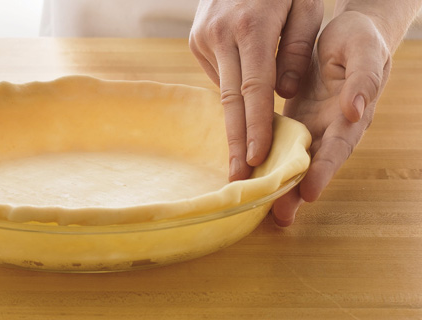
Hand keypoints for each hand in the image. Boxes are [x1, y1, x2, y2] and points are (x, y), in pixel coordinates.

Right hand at [189, 0, 322, 180]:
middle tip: (238, 178)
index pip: (254, 88)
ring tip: (247, 147)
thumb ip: (299, 50)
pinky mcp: (195, 41)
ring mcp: (203, 38)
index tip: (257, 159)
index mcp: (252, 26)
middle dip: (237, 142)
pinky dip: (233, 88)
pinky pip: (218, 75)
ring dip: (237, 118)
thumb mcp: (306, 5)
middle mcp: (220, 35)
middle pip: (230, 100)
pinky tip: (244, 86)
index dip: (256, 127)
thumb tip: (284, 94)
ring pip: (223, 90)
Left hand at [272, 11, 391, 225]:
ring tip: (263, 209)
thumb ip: (363, 81)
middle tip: (281, 215)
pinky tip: (252, 177)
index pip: (337, 148)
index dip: (323, 171)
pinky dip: (268, 161)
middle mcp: (331, 129)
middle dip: (298, 191)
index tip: (309, 193)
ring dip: (281, 184)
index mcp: (352, 117)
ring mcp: (312, 127)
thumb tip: (355, 111)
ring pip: (294, 161)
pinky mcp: (295, 122)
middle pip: (314, 165)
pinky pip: (280, 144)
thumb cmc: (359, 41)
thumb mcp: (364, 52)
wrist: (344, 35)